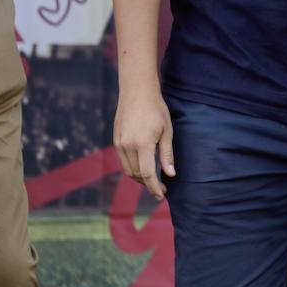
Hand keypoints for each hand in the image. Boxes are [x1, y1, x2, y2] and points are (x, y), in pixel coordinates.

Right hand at [114, 85, 174, 199]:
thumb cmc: (156, 109)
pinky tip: (143, 166)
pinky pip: (124, 161)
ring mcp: (119, 143)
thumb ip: (167, 154)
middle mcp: (128, 146)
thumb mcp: (167, 131)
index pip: (148, 174)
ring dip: (140, 177)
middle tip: (161, 187)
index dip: (155, 187)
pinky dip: (133, 167)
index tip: (162, 195)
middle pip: (137, 175)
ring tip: (153, 179)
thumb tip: (170, 175)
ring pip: (128, 169)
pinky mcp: (116, 140)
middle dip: (148, 184)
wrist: (137, 92)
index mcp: (143, 144)